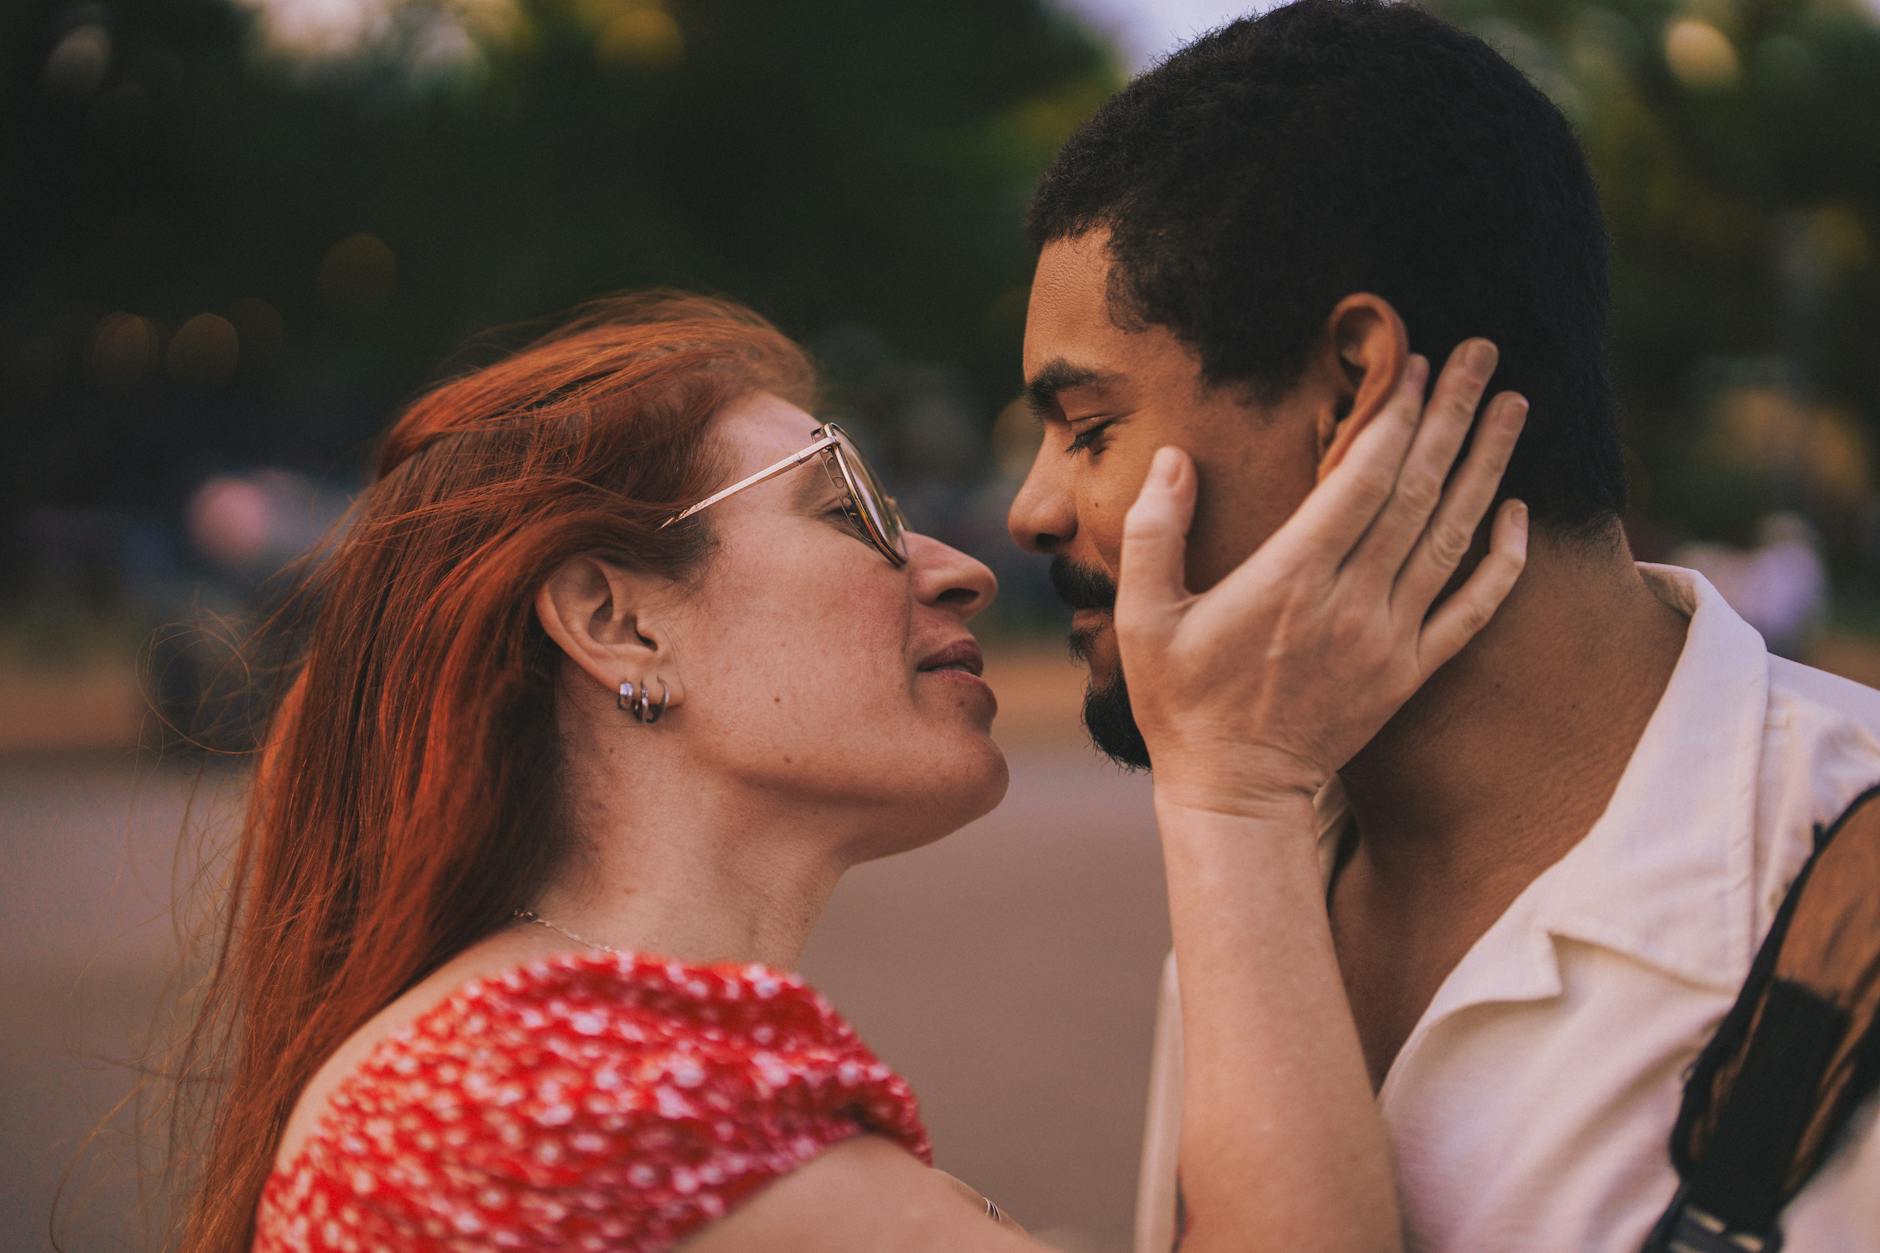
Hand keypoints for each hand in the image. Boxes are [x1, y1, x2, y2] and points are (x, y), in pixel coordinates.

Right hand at [1114, 341, 1529, 815]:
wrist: (1235, 792)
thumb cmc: (1181, 703)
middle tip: (1483, 353)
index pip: (1360, 482)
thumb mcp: (1142, 618)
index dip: (1394, 418)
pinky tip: (1517, 511)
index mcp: (1289, 581)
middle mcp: (1350, 604)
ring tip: (1516, 405)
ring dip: (1487, 466)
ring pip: (1453, 538)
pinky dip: (1502, 560)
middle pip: (1416, 493)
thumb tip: (1174, 458)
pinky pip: (1472, 610)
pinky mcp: (1409, 673)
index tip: (1416, 364)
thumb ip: (1154, 533)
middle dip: (1452, 415)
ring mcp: (1388, 640)